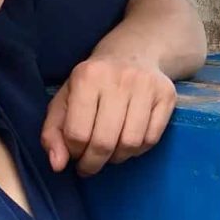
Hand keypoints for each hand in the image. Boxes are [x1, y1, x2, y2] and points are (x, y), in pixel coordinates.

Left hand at [40, 54, 177, 176]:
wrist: (133, 52)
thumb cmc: (93, 82)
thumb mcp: (65, 99)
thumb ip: (52, 132)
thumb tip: (57, 165)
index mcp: (87, 77)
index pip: (77, 133)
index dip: (74, 152)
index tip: (75, 154)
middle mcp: (119, 79)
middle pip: (104, 141)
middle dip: (94, 163)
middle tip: (90, 167)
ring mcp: (146, 86)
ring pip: (130, 143)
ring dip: (117, 158)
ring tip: (109, 153)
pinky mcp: (167, 95)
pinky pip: (152, 139)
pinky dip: (138, 150)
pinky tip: (128, 143)